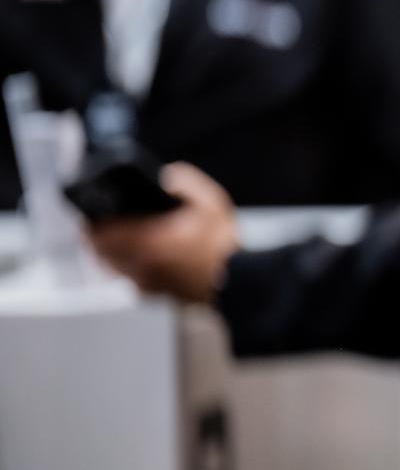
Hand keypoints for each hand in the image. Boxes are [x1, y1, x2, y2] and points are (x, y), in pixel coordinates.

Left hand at [86, 163, 238, 303]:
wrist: (238, 281)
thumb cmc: (223, 246)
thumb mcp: (211, 203)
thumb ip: (185, 183)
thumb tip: (166, 176)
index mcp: (148, 242)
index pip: (101, 236)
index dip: (91, 225)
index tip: (90, 216)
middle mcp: (140, 265)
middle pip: (100, 254)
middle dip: (97, 239)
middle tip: (97, 226)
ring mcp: (146, 283)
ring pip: (112, 268)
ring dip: (109, 254)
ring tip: (116, 240)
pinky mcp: (156, 293)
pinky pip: (130, 280)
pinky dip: (127, 268)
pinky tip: (139, 258)